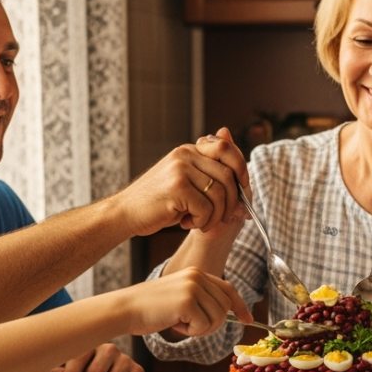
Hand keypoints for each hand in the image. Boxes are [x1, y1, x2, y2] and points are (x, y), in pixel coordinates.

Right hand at [117, 128, 248, 235]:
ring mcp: (180, 169)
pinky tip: (187, 223)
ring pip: (219, 194)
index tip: (244, 186)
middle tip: (220, 217)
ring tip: (200, 222)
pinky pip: (206, 208)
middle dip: (231, 201)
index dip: (241, 167)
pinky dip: (203, 221)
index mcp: (189, 150)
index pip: (226, 147)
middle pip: (228, 174)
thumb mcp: (185, 183)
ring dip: (215, 215)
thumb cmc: (159, 202)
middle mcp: (185, 155)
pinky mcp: (177, 187)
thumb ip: (209, 176)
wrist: (126, 212)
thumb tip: (244, 181)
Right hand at [117, 267, 249, 336]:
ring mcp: (193, 287)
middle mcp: (197, 276)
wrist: (125, 308)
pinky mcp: (187, 301)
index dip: (239, 305)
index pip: (228, 288)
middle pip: (224, 308)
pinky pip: (203, 326)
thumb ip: (202, 298)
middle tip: (189, 326)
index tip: (247, 319)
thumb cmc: (150, 308)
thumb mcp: (180, 296)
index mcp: (196, 273)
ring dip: (200, 329)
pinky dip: (190, 332)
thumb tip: (229, 312)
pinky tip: (173, 324)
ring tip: (179, 323)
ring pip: (217, 318)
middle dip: (211, 324)